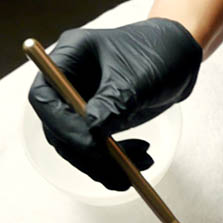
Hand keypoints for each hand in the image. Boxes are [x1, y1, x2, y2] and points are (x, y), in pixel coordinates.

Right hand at [28, 18, 202, 189]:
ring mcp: (79, 106)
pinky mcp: (95, 126)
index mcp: (69, 58)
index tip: (93, 144)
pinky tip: (137, 169)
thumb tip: (93, 131)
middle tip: (122, 164)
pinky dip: (112, 169)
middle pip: (57, 129)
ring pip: (76, 149)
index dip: (62, 125)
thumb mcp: (138, 77)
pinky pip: (93, 155)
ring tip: (142, 165)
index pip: (44, 98)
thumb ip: (114, 102)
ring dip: (105, 166)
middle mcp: (67, 83)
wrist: (178, 58)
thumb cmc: (158, 54)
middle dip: (88, 153)